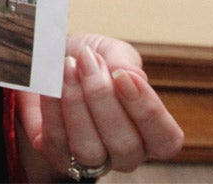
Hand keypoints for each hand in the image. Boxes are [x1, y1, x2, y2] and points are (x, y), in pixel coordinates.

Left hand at [17, 33, 183, 180]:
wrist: (46, 61)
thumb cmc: (87, 60)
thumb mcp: (110, 50)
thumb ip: (124, 60)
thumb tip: (131, 74)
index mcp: (149, 132)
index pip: (166, 139)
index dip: (148, 111)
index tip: (123, 76)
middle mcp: (124, 153)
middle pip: (125, 145)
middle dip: (102, 97)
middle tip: (87, 60)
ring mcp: (91, 160)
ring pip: (90, 149)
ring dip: (77, 103)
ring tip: (68, 67)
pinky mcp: (57, 156)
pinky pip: (56, 141)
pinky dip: (53, 107)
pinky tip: (51, 81)